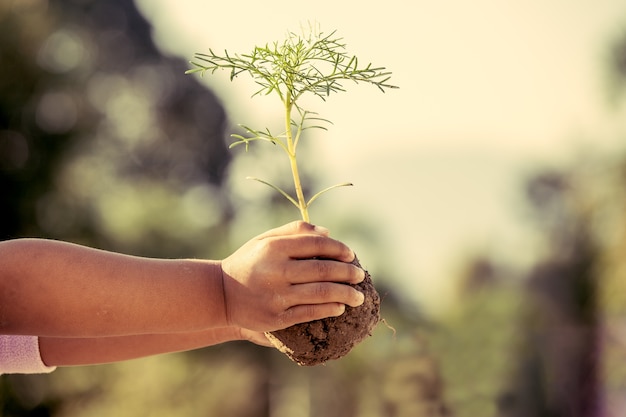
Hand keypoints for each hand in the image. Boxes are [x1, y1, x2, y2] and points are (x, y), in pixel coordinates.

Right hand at [220, 221, 364, 331]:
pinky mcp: (277, 317)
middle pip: (323, 269)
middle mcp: (276, 270)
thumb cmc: (248, 262)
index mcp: (274, 248)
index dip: (338, 248)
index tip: (351, 254)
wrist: (220, 294)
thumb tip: (328, 232)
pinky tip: (340, 307)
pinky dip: (329, 309)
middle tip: (360, 275)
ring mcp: (277, 296)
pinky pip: (310, 312)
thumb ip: (294, 232)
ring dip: (346, 294)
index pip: (316, 244)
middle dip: (348, 272)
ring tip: (358, 296)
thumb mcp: (264, 240)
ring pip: (321, 293)